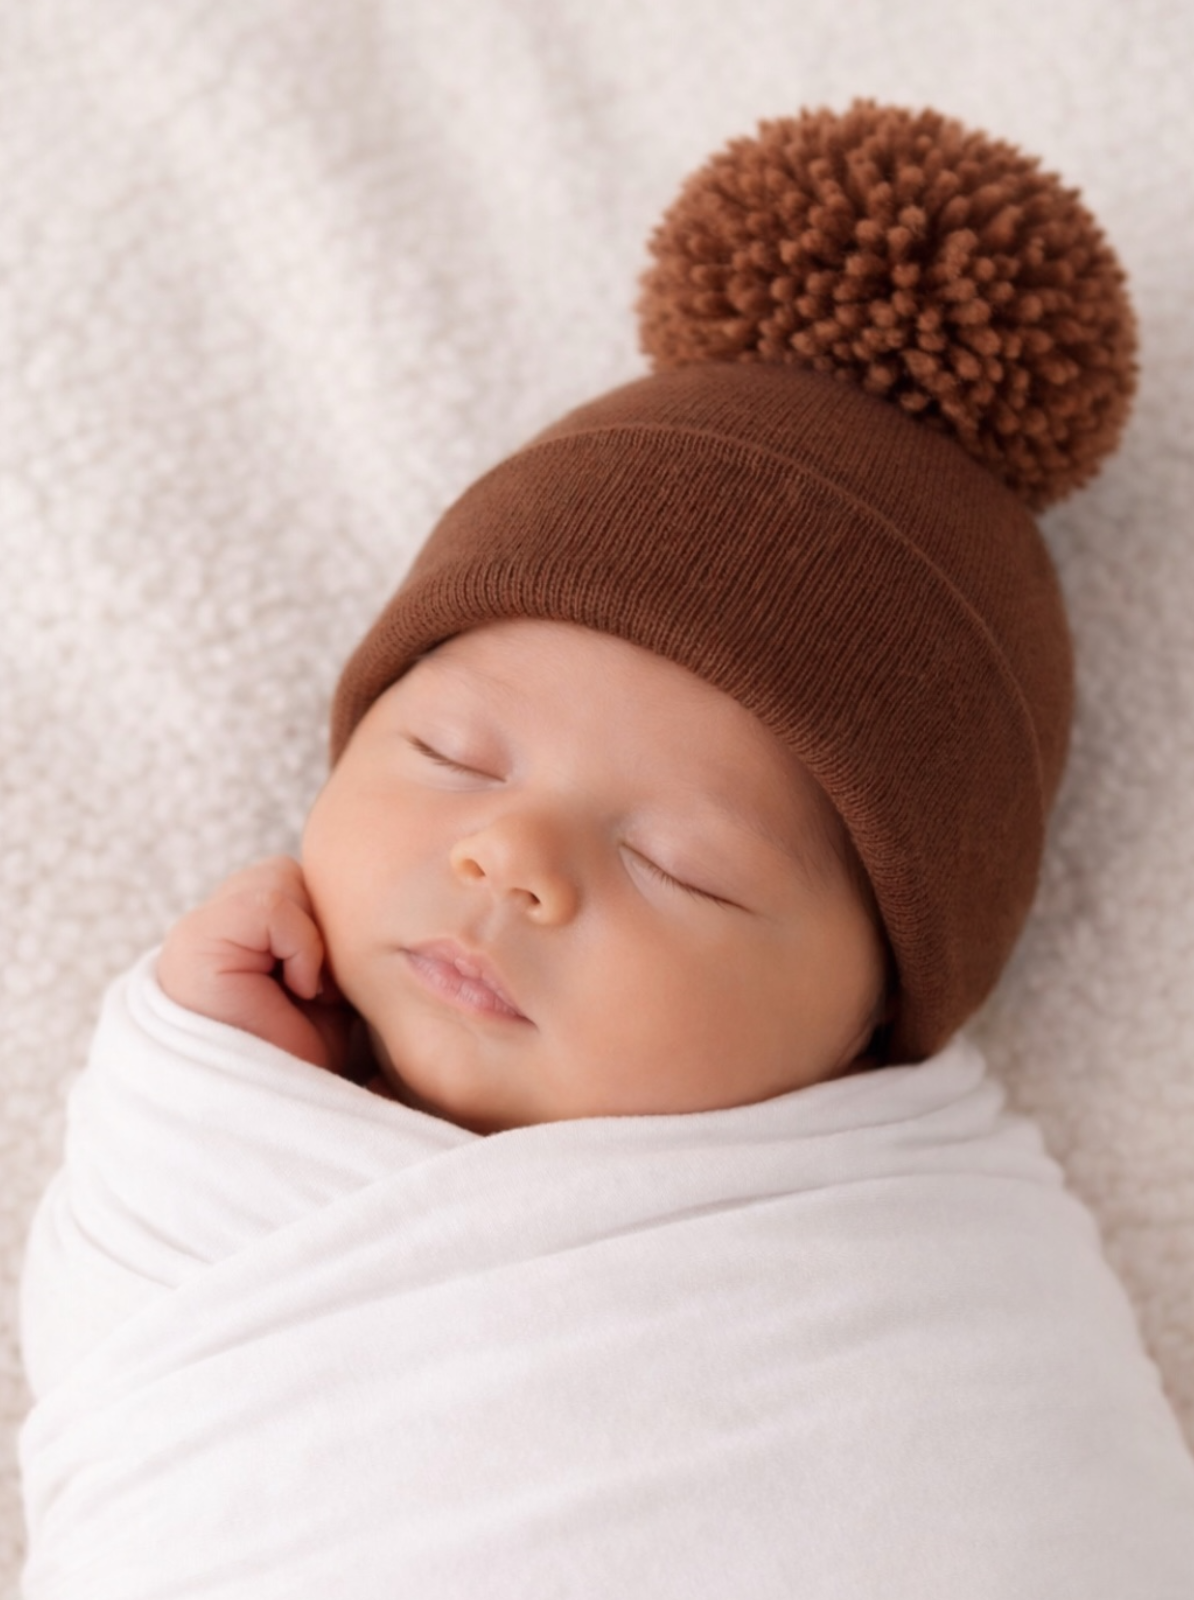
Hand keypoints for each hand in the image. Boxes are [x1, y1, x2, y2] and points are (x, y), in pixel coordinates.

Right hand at [156, 856, 354, 1073]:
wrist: (276, 1115)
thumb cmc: (307, 1060)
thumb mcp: (333, 991)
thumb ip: (334, 941)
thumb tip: (372, 904)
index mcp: (248, 932)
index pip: (309, 881)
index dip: (337, 925)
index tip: (337, 984)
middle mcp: (220, 920)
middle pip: (301, 874)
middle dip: (327, 926)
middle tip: (327, 987)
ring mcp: (204, 924)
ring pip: (288, 877)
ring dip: (313, 937)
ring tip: (309, 991)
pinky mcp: (199, 935)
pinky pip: (272, 901)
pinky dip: (299, 944)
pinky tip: (297, 989)